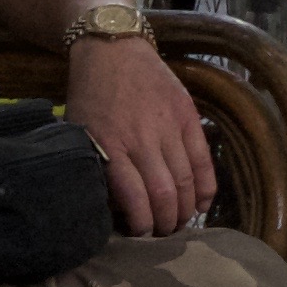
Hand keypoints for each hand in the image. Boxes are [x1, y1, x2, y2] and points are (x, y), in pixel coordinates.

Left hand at [63, 28, 214, 237]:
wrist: (112, 49)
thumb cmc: (90, 96)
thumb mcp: (80, 133)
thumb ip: (96, 167)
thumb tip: (111, 208)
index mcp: (110, 145)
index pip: (134, 198)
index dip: (141, 225)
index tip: (140, 237)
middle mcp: (142, 138)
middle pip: (165, 194)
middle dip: (166, 223)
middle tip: (163, 236)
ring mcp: (168, 126)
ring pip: (187, 180)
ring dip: (186, 209)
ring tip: (180, 223)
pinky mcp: (188, 115)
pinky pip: (204, 159)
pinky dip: (206, 187)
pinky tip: (202, 204)